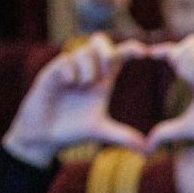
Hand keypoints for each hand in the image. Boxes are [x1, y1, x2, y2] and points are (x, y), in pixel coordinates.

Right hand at [4, 34, 148, 166]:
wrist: (44, 136)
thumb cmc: (72, 130)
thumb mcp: (101, 131)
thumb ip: (124, 136)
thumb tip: (149, 150)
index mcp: (102, 81)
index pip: (118, 57)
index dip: (131, 50)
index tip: (145, 53)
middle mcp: (86, 70)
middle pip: (100, 42)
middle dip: (107, 49)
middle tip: (110, 63)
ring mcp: (68, 69)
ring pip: (85, 52)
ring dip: (89, 68)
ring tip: (81, 86)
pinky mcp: (52, 71)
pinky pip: (66, 60)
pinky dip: (72, 71)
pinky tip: (68, 83)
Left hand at [145, 35, 193, 174]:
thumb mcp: (184, 129)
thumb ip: (165, 133)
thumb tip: (147, 148)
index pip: (181, 54)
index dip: (164, 51)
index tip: (149, 54)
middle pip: (188, 44)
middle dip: (173, 52)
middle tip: (174, 74)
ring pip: (193, 45)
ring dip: (183, 58)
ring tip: (185, 79)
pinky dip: (193, 68)